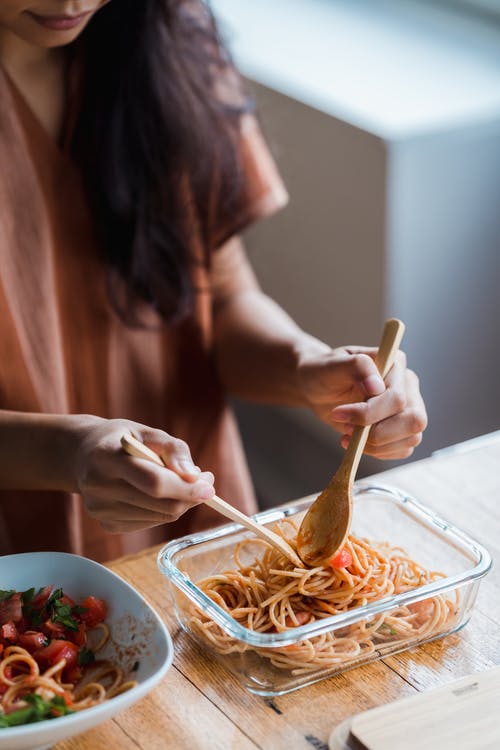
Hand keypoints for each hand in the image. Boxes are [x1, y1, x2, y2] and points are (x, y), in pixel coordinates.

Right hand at [70, 416, 214, 531]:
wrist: (82, 455)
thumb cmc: (122, 439)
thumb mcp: (148, 432)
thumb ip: (174, 449)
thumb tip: (194, 476)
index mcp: (106, 457)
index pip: (153, 482)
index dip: (185, 488)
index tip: (209, 486)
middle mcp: (98, 487)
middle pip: (160, 504)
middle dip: (190, 496)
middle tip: (205, 482)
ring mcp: (100, 510)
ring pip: (159, 517)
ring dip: (179, 502)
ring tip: (179, 482)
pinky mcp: (106, 524)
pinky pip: (150, 523)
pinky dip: (162, 510)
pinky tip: (155, 494)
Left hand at [297, 346, 426, 458]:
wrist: (316, 387)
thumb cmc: (324, 372)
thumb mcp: (333, 364)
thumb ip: (358, 367)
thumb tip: (377, 387)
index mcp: (396, 365)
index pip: (397, 397)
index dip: (369, 413)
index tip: (338, 414)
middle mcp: (407, 386)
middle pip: (413, 420)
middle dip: (377, 433)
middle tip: (346, 429)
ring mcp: (406, 409)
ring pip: (412, 437)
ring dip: (377, 445)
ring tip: (348, 435)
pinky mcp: (400, 429)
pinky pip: (403, 449)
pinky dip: (379, 452)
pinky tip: (357, 443)